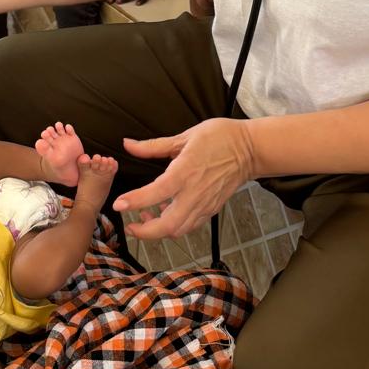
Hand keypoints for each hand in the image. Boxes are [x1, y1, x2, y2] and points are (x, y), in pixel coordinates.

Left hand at [114, 119, 255, 239]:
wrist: (250, 150)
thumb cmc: (220, 138)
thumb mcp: (184, 136)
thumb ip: (153, 146)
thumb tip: (128, 144)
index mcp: (185, 172)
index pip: (156, 193)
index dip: (135, 201)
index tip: (118, 205)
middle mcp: (195, 193)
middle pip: (167, 226)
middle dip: (145, 232)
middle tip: (130, 225)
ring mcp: (205, 204)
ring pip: (178, 230)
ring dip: (158, 231)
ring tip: (145, 218)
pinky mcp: (211, 210)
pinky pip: (190, 226)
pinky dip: (174, 226)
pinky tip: (166, 213)